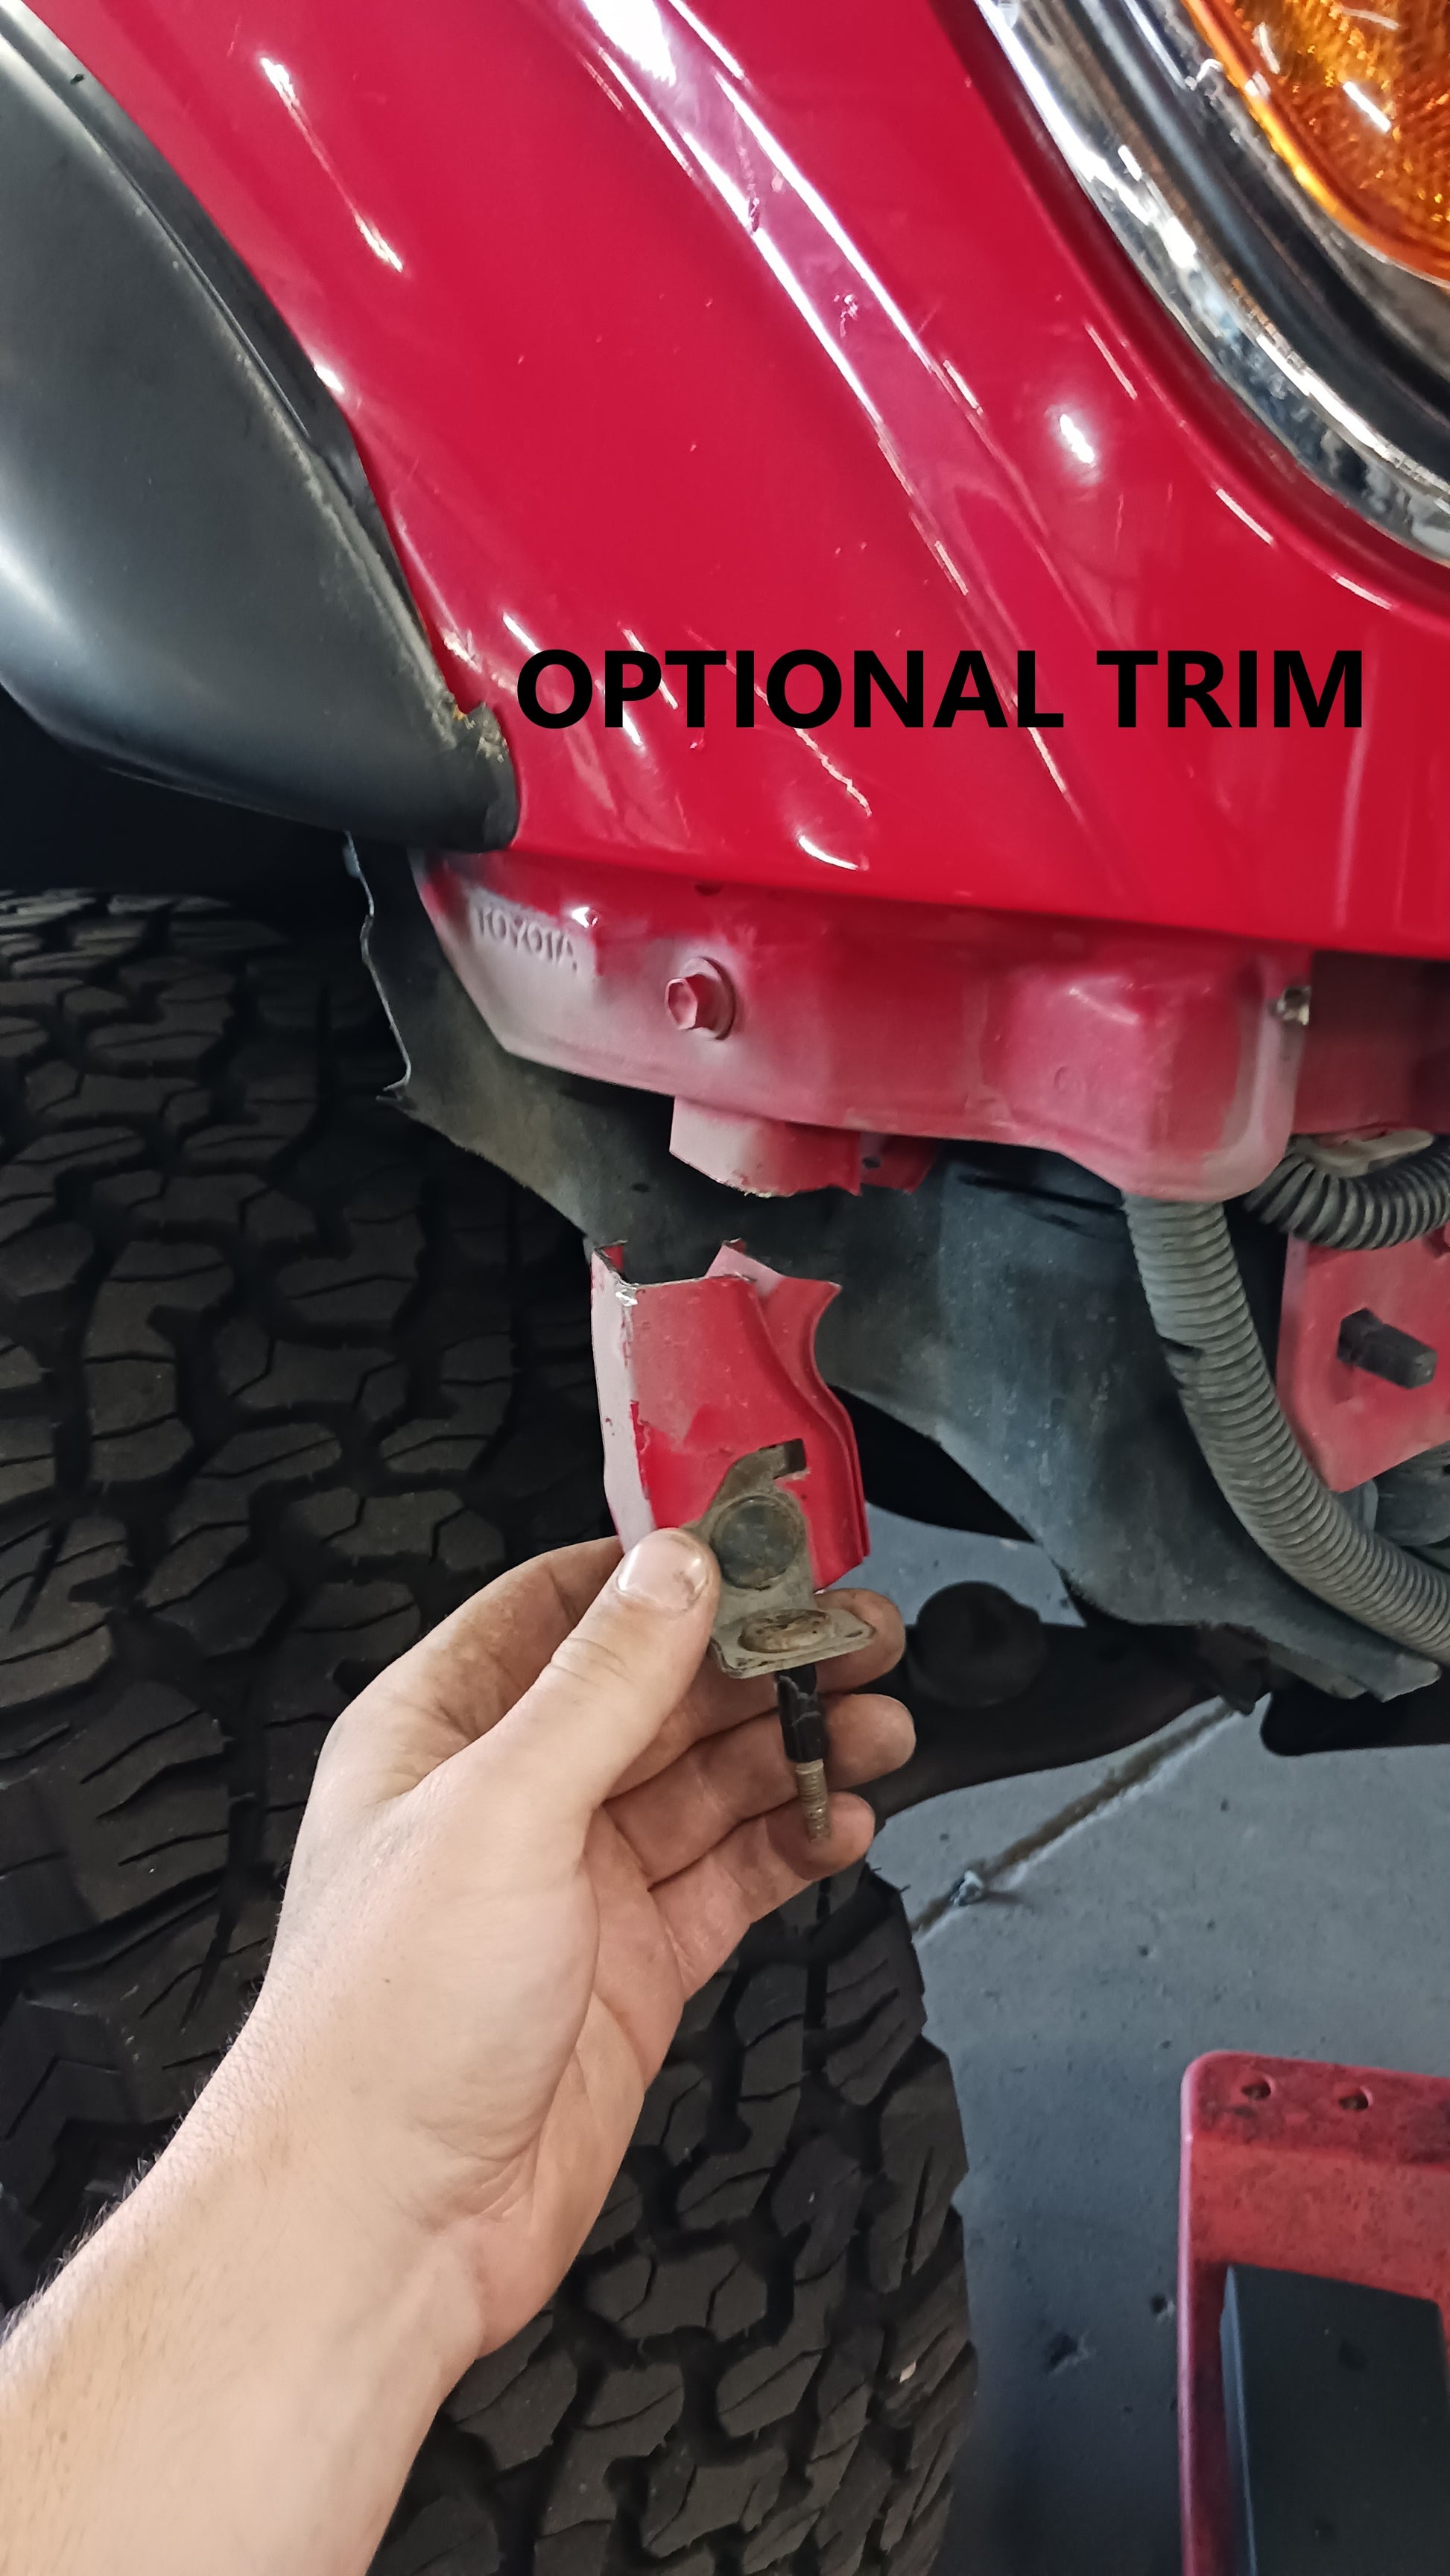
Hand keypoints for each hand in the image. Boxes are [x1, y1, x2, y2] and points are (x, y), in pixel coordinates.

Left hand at [215, 1528, 911, 2364]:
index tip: (766, 1550)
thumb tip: (672, 1570)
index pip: (569, 1604)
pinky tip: (844, 1818)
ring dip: (796, 1745)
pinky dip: (792, 1841)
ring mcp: (576, 1883)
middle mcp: (511, 1795)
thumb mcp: (500, 1811)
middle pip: (660, 1690)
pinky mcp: (631, 1965)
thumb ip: (602, 1685)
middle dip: (762, 1659)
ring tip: (878, 1724)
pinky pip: (730, 1875)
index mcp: (443, 1726)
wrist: (384, 2227)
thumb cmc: (380, 2028)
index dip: (670, 1570)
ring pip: (708, 1780)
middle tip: (861, 1637)